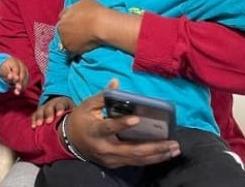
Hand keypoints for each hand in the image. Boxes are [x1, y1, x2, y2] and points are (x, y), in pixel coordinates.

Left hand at [0, 57, 28, 94]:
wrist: (9, 66)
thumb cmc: (5, 68)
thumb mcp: (3, 69)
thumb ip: (7, 73)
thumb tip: (10, 77)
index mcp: (15, 62)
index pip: (16, 68)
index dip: (15, 74)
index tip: (13, 78)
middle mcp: (22, 66)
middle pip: (22, 74)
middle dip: (20, 82)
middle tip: (17, 88)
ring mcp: (25, 72)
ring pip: (25, 79)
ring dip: (21, 86)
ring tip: (17, 92)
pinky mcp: (26, 77)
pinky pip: (25, 83)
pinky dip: (22, 88)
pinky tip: (17, 92)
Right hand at [31, 96, 73, 127]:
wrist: (61, 104)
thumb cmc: (69, 111)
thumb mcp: (73, 110)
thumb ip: (77, 114)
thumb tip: (87, 122)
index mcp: (62, 103)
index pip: (61, 105)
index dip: (60, 109)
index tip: (60, 114)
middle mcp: (52, 104)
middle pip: (49, 108)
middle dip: (48, 114)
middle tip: (48, 121)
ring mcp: (44, 108)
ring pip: (41, 111)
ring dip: (39, 118)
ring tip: (39, 125)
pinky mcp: (39, 112)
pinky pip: (35, 115)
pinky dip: (33, 120)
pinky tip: (33, 126)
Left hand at [58, 0, 140, 54]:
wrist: (100, 25)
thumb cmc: (94, 11)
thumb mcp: (84, 2)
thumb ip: (76, 8)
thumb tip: (78, 11)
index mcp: (63, 15)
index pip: (63, 17)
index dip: (70, 19)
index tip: (75, 21)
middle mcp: (61, 28)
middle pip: (63, 30)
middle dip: (68, 30)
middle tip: (79, 32)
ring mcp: (64, 40)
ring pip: (65, 41)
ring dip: (71, 41)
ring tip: (81, 42)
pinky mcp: (70, 50)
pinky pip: (70, 52)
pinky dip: (75, 51)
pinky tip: (81, 50)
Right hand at [64, 81, 179, 167]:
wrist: (70, 141)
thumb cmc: (81, 119)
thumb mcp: (88, 105)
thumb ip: (104, 96)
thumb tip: (116, 82)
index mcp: (95, 130)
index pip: (108, 127)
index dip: (122, 124)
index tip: (137, 119)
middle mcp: (104, 147)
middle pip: (131, 150)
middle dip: (154, 147)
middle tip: (173, 143)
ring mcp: (110, 158)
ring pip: (137, 159)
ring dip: (158, 155)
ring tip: (174, 149)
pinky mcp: (115, 163)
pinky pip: (135, 162)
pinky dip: (151, 159)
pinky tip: (164, 154)